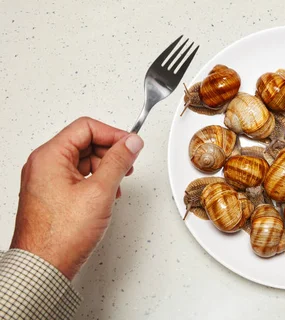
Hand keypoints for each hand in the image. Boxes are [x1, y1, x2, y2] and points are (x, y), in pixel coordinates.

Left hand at [10, 117, 143, 279]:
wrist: (44, 266)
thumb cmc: (61, 235)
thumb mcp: (99, 191)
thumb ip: (118, 162)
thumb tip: (131, 142)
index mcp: (49, 156)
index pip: (86, 128)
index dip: (113, 134)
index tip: (131, 146)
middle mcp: (44, 165)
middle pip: (85, 142)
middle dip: (110, 152)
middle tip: (128, 165)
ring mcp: (46, 180)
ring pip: (83, 160)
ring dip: (105, 168)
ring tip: (117, 185)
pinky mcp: (52, 195)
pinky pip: (77, 177)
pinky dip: (95, 181)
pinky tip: (106, 196)